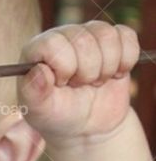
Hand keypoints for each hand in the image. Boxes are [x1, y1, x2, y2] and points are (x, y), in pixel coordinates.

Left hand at [18, 21, 138, 143]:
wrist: (87, 126)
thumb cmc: (58, 116)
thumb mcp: (40, 112)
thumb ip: (33, 93)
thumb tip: (39, 71)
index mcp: (37, 50)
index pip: (54, 43)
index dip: (65, 67)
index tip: (62, 84)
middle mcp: (62, 36)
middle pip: (84, 40)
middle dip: (87, 72)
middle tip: (79, 86)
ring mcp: (88, 34)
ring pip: (107, 36)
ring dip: (106, 68)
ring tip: (95, 82)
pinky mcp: (113, 38)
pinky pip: (127, 36)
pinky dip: (125, 61)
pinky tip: (113, 74)